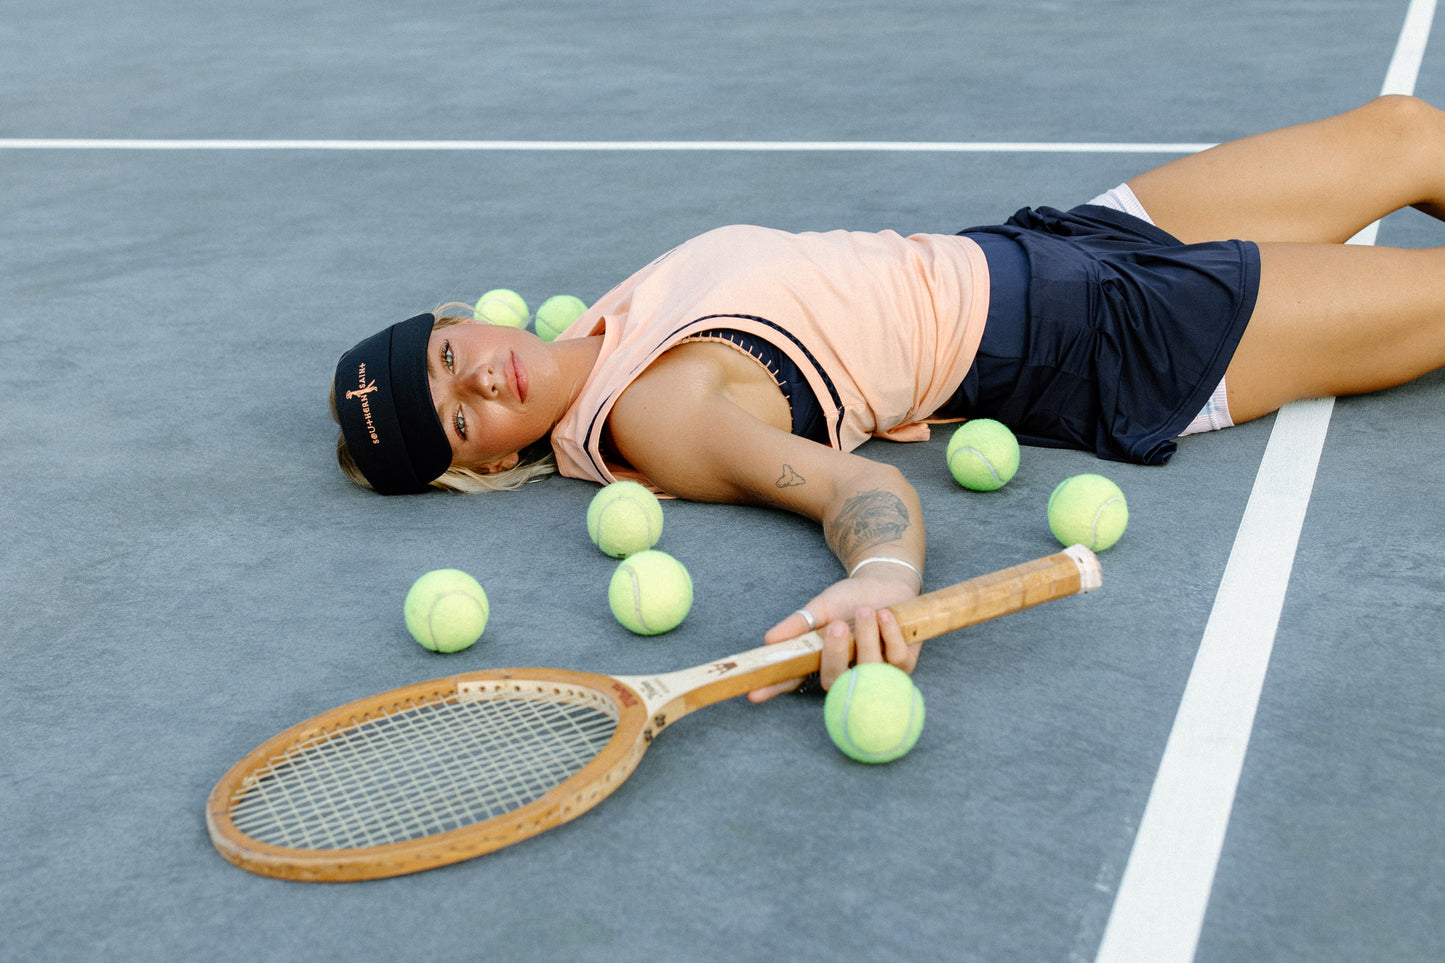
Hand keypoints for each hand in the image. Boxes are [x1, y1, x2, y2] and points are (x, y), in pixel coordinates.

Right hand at [747, 575, 920, 702]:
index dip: (773, 689)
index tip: (753, 693)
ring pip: (868, 670)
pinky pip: (896, 659)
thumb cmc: (851, 599)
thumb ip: (799, 623)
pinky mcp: (902, 665)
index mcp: (822, 661)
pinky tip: (885, 615)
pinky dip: (889, 634)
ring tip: (866, 611)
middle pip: (832, 681)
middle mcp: (847, 673)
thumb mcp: (822, 607)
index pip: (793, 680)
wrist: (887, 583)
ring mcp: (876, 673)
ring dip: (865, 637)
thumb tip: (769, 640)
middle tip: (835, 625)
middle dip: (834, 654)